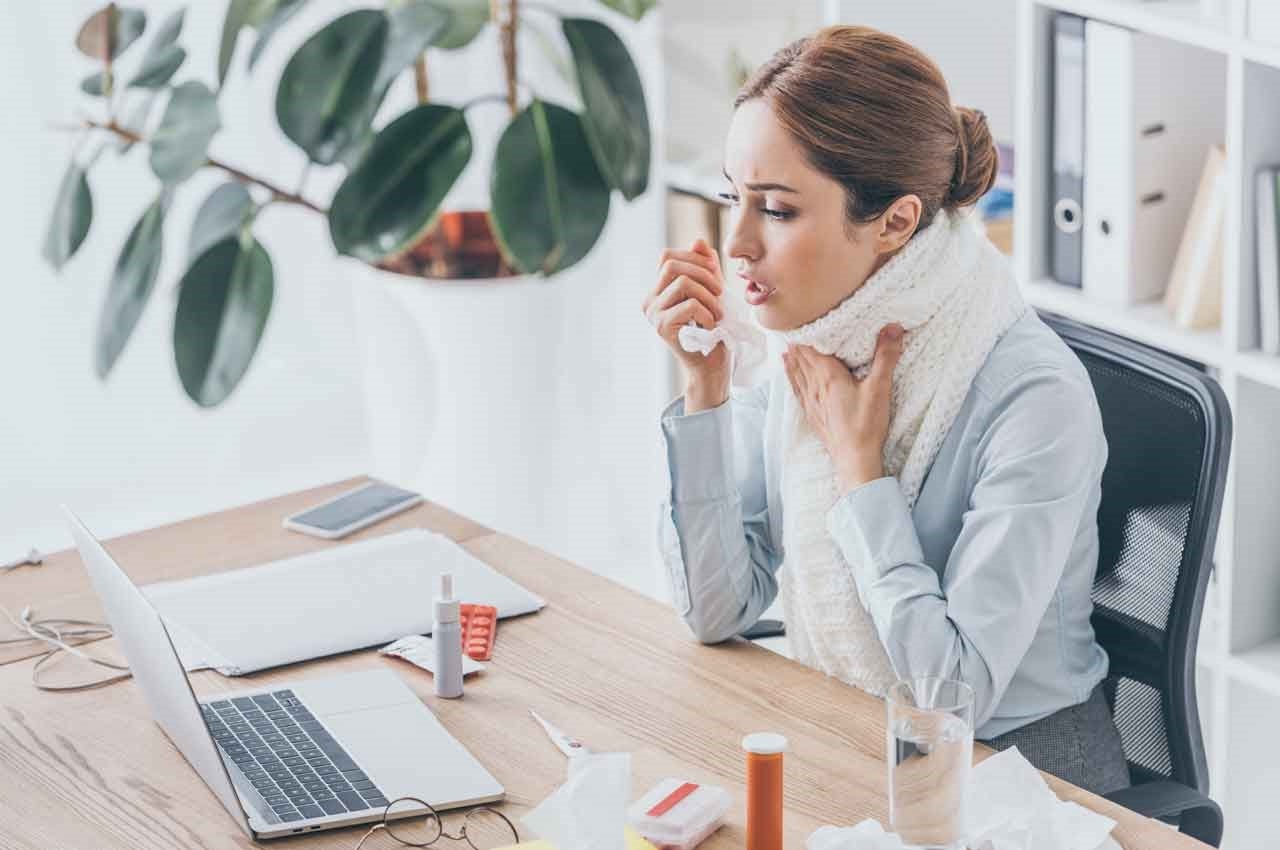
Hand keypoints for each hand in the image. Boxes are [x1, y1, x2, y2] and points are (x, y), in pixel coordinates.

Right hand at [643, 238, 728, 409]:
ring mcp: (653, 314)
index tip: (715, 277)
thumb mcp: (712, 292)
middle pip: (671, 264)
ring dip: (708, 296)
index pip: (667, 256)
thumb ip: (705, 267)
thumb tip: (698, 240)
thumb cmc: (714, 331)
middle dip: (703, 273)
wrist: (712, 366)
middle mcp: (649, 300)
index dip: (695, 259)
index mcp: (658, 290)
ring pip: (682, 282)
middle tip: (720, 293)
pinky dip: (707, 313)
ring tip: (718, 313)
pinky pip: (689, 305)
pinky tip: (711, 326)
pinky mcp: (662, 328)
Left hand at [783, 324, 904, 493]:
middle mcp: (815, 387)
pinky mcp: (813, 415)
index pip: (812, 349)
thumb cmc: (866, 425)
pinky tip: (790, 376)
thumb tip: (892, 327)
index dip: (806, 334)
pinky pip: (798, 391)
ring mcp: (811, 402)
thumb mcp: (880, 388)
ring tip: (786, 348)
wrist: (854, 459)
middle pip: (802, 360)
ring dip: (792, 360)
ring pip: (797, 375)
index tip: (801, 319)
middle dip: (799, 344)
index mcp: (828, 376)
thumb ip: (885, 356)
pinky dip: (792, 379)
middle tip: (792, 329)